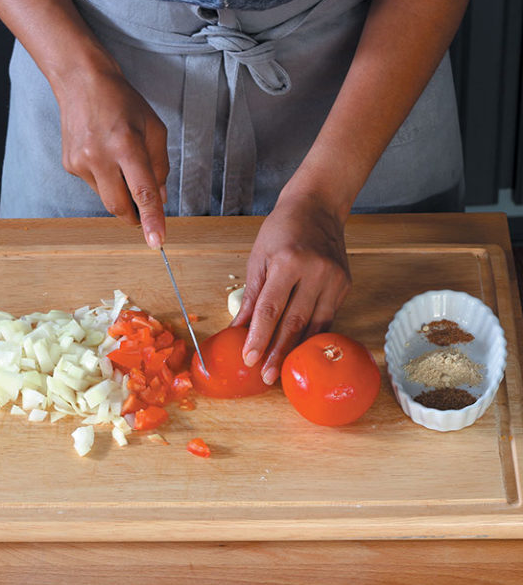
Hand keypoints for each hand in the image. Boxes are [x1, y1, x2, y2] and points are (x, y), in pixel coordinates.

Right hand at [54, 65, 168, 248]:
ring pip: (107, 198)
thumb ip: (161, 167)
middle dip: (135, 215)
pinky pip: (95, 186)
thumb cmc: (122, 102)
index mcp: (126, 145)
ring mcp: (80, 163)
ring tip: (121, 162)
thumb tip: (161, 199)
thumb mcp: (154, 129)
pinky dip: (106, 180)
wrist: (81, 81)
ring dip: (120, 192)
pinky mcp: (70, 165)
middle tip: (144, 208)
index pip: (142, 192)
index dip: (151, 219)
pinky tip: (104, 156)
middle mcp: (99, 157)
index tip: (157, 242)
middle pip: (119, 207)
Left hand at [232, 192, 350, 384]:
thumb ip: (252, 296)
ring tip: (283, 371)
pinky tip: (301, 350)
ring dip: (297, 350)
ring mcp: (334, 279)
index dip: (259, 337)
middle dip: (279, 352)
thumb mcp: (258, 258)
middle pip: (295, 322)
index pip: (271, 309)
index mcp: (288, 262)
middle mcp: (315, 271)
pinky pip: (327, 317)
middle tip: (267, 377)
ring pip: (315, 325)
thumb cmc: (282, 229)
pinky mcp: (344, 285)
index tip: (249, 358)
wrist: (318, 207)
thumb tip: (239, 328)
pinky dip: (312, 335)